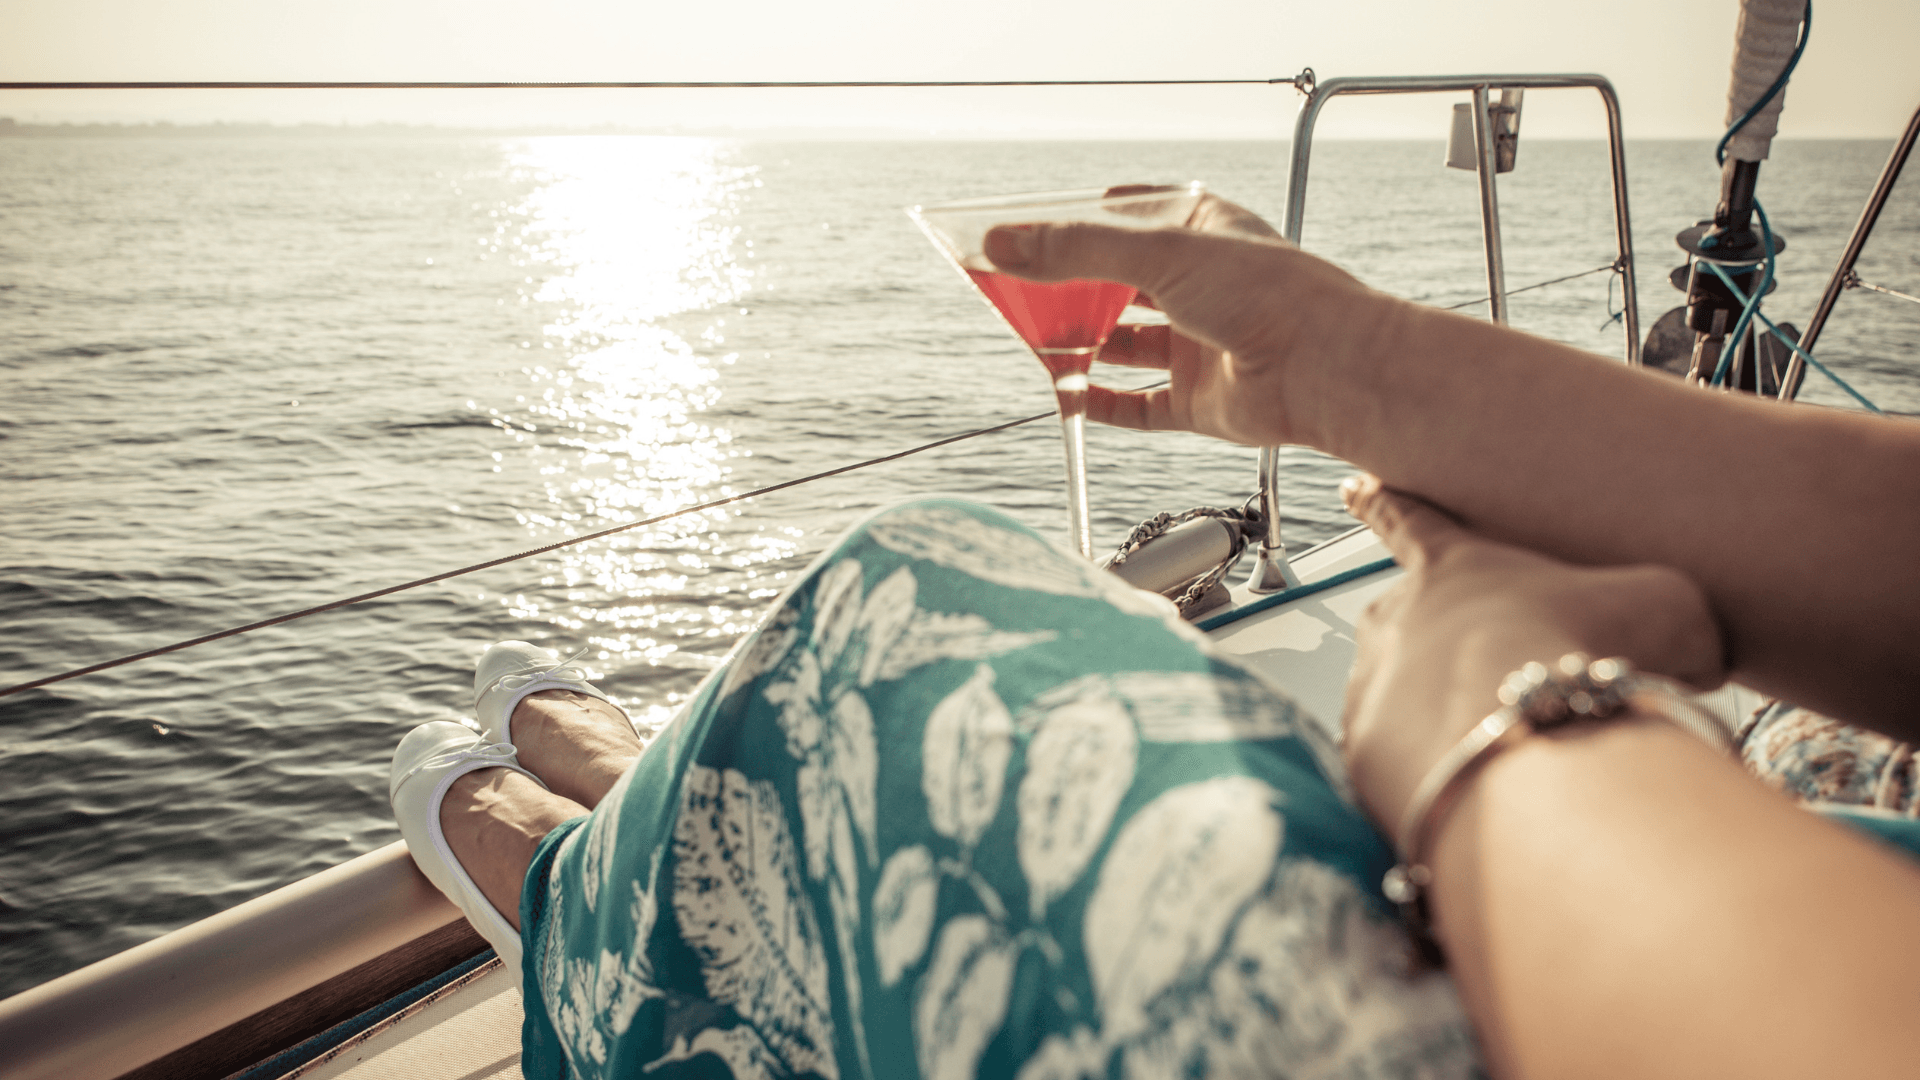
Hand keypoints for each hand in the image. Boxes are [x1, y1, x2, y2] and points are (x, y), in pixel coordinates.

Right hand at [981, 194, 1404, 448]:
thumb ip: (1075, 252)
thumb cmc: (1266, 292)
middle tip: (1017, 288)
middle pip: (1116, 285)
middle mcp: (1200, 285)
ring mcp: (1199, 343)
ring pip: (1124, 344)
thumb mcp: (1157, 253)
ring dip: (1081, 344)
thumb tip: (999, 246)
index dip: (1075, 224)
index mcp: (1200, 229)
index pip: (1123, 218)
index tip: (1023, 231)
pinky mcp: (1200, 399)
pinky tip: (1070, 397)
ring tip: (1036, 339)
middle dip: (1069, 289)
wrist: (1324, 367)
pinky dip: (1103, 403)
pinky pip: (1140, 404)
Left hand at [1338, 475, 1725, 836]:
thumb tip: (1691, 660)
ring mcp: (1373, 684)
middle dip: (1450, 646)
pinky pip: (1399, 760)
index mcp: (1453, 563)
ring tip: (1508, 742)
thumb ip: (1663, 617)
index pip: (1409, 517)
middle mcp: (1397, 617)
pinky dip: (1436, 770)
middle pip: (1411, 619)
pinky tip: (1486, 784)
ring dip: (1444, 713)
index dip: (1384, 501)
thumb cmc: (1587, 654)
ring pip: (1404, 695)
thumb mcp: (1665, 608)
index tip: (1355, 487)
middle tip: (1505, 678)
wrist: (1530, 743)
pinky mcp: (1365, 753)